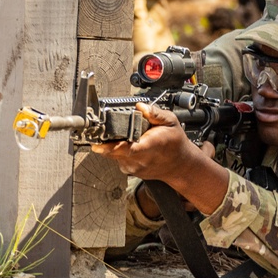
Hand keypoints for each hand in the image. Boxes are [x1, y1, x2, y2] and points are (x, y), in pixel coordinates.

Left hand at [90, 103, 230, 214]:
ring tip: (124, 136)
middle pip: (113, 151)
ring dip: (113, 145)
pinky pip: (116, 159)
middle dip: (107, 140)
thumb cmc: (174, 143)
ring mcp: (134, 167)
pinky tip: (128, 145)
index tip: (98, 143)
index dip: (111, 146)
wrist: (179, 165)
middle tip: (105, 130)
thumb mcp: (171, 122)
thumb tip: (140, 106)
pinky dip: (117, 151)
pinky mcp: (130, 171)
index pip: (127, 148)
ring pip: (112, 154)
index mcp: (150, 145)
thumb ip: (155, 113)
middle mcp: (140, 159)